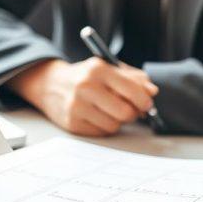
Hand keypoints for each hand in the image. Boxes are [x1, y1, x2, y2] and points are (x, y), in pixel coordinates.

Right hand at [9, 58, 157, 135]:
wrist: (50, 85)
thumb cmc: (85, 77)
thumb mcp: (107, 68)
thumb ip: (133, 78)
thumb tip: (151, 92)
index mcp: (97, 69)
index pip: (132, 91)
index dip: (145, 100)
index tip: (146, 104)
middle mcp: (85, 87)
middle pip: (126, 112)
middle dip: (132, 113)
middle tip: (130, 109)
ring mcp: (77, 106)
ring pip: (114, 125)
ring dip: (117, 121)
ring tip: (109, 111)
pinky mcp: (72, 123)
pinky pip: (101, 133)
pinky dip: (104, 126)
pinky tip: (96, 116)